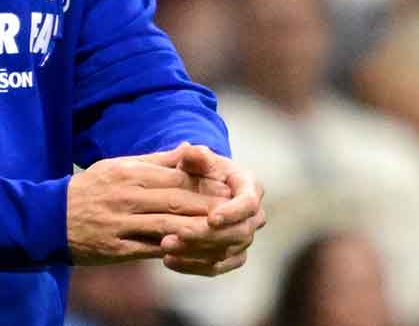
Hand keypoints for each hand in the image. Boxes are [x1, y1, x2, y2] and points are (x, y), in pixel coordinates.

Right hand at [67, 146, 232, 265]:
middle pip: (176, 201)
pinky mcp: (115, 248)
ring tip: (221, 233)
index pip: (176, 177)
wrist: (48, 218)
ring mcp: (120, 223)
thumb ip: (156, 161)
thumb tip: (188, 150)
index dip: (204, 184)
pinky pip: (150, 250)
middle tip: (234, 212)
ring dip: (196, 231)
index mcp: (129, 173)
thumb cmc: (89, 189)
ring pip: (167, 227)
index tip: (228, 188)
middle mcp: (126, 196)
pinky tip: (192, 252)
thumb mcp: (119, 166)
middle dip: (208, 207)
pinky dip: (173, 251)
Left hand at [160, 143, 266, 276]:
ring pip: (225, 253)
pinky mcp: (232, 257)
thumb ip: (194, 155)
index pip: (248, 204)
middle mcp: (253, 216)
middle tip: (177, 234)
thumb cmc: (200, 170)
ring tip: (165, 246)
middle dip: (206, 236)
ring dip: (195, 252)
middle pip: (238, 233)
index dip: (232, 213)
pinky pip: (215, 267)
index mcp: (250, 188)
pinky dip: (192, 266)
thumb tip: (190, 150)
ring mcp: (243, 239)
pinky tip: (168, 260)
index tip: (212, 218)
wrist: (200, 189)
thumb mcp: (197, 159)